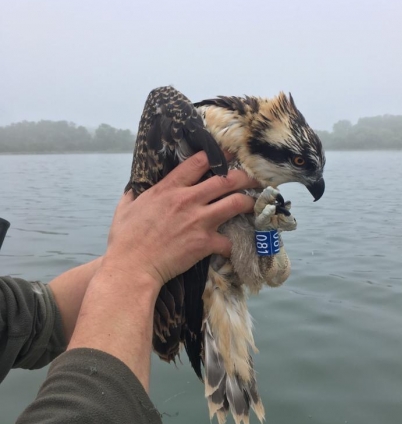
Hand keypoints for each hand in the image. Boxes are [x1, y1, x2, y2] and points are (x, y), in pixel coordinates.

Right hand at [103, 152, 257, 287]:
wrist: (132, 268)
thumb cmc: (125, 240)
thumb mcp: (125, 209)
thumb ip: (132, 195)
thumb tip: (132, 189)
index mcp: (169, 188)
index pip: (199, 161)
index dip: (217, 155)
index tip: (229, 156)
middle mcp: (188, 200)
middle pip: (226, 179)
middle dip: (244, 177)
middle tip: (253, 178)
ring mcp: (199, 220)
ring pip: (236, 203)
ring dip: (248, 202)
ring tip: (254, 204)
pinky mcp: (204, 243)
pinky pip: (228, 240)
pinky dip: (232, 244)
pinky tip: (232, 245)